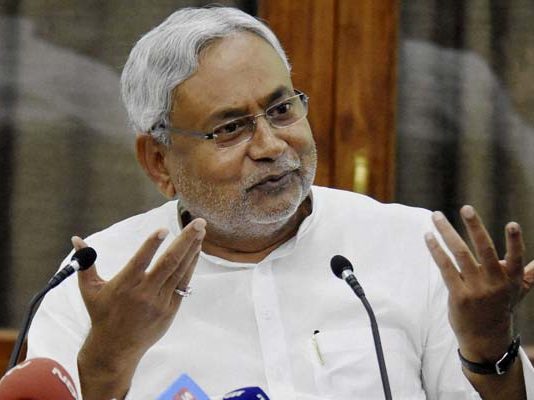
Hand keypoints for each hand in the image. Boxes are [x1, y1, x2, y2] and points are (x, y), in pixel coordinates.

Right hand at [73, 218, 205, 399]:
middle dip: (185, 240)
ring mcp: (160, 301)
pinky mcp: (170, 309)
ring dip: (192, 249)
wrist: (116, 348)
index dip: (152, 245)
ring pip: (180, 271)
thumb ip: (86, 264)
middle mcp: (144, 293)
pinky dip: (191, 266)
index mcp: (124, 285)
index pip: (141, 261)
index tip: (163, 229)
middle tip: (198, 222)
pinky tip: (196, 250)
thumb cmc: (102, 314)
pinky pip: (183, 283)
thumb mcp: (90, 290)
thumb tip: (76, 239)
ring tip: (201, 231)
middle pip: (169, 262)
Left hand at [424, 205, 533, 361]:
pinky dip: (436, 250)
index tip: (512, 224)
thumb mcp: (519, 291)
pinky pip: (445, 267)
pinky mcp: (458, 294)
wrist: (485, 337)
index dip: (515, 241)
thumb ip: (530, 274)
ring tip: (436, 215)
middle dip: (476, 227)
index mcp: (511, 279)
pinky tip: (428, 236)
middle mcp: (495, 283)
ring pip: (460, 254)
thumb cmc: (501, 307)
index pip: (516, 258)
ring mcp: (476, 289)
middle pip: (484, 250)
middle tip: (466, 208)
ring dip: (446, 232)